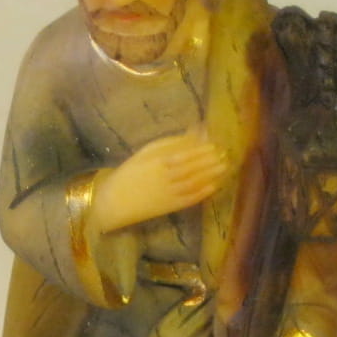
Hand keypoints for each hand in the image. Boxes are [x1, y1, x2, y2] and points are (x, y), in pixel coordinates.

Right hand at [92, 132, 227, 233]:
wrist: (113, 203)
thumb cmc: (129, 174)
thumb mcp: (145, 154)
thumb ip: (171, 143)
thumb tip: (196, 130)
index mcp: (157, 162)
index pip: (185, 153)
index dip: (201, 149)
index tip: (214, 143)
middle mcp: (165, 177)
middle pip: (193, 167)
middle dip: (209, 160)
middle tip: (223, 153)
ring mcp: (168, 193)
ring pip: (194, 182)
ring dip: (211, 174)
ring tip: (223, 166)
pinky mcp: (169, 206)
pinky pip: (190, 199)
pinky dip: (203, 192)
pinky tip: (213, 185)